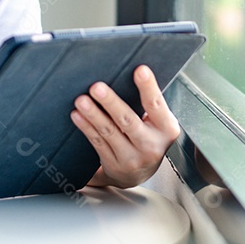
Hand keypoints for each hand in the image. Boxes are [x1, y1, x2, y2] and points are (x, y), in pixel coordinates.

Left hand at [70, 65, 180, 188]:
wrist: (141, 173)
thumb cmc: (149, 137)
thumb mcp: (158, 123)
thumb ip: (149, 104)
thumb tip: (129, 73)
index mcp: (166, 129)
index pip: (156, 105)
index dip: (149, 87)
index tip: (140, 70)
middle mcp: (151, 145)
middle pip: (128, 121)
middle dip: (111, 102)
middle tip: (96, 87)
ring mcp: (132, 158)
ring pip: (109, 132)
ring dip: (93, 114)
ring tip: (81, 100)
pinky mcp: (114, 165)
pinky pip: (97, 142)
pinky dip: (86, 127)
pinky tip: (78, 116)